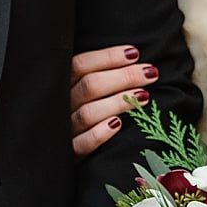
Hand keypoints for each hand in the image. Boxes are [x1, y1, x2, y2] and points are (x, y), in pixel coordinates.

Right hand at [70, 43, 155, 157]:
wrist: (56, 150)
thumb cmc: (82, 109)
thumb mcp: (81, 89)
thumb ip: (99, 73)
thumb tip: (134, 56)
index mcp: (60, 84)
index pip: (81, 64)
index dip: (108, 57)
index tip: (135, 54)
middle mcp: (60, 104)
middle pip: (90, 85)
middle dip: (124, 76)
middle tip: (150, 73)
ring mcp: (64, 129)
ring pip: (89, 112)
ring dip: (118, 102)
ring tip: (144, 96)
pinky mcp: (69, 153)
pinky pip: (83, 143)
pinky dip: (100, 133)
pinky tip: (118, 125)